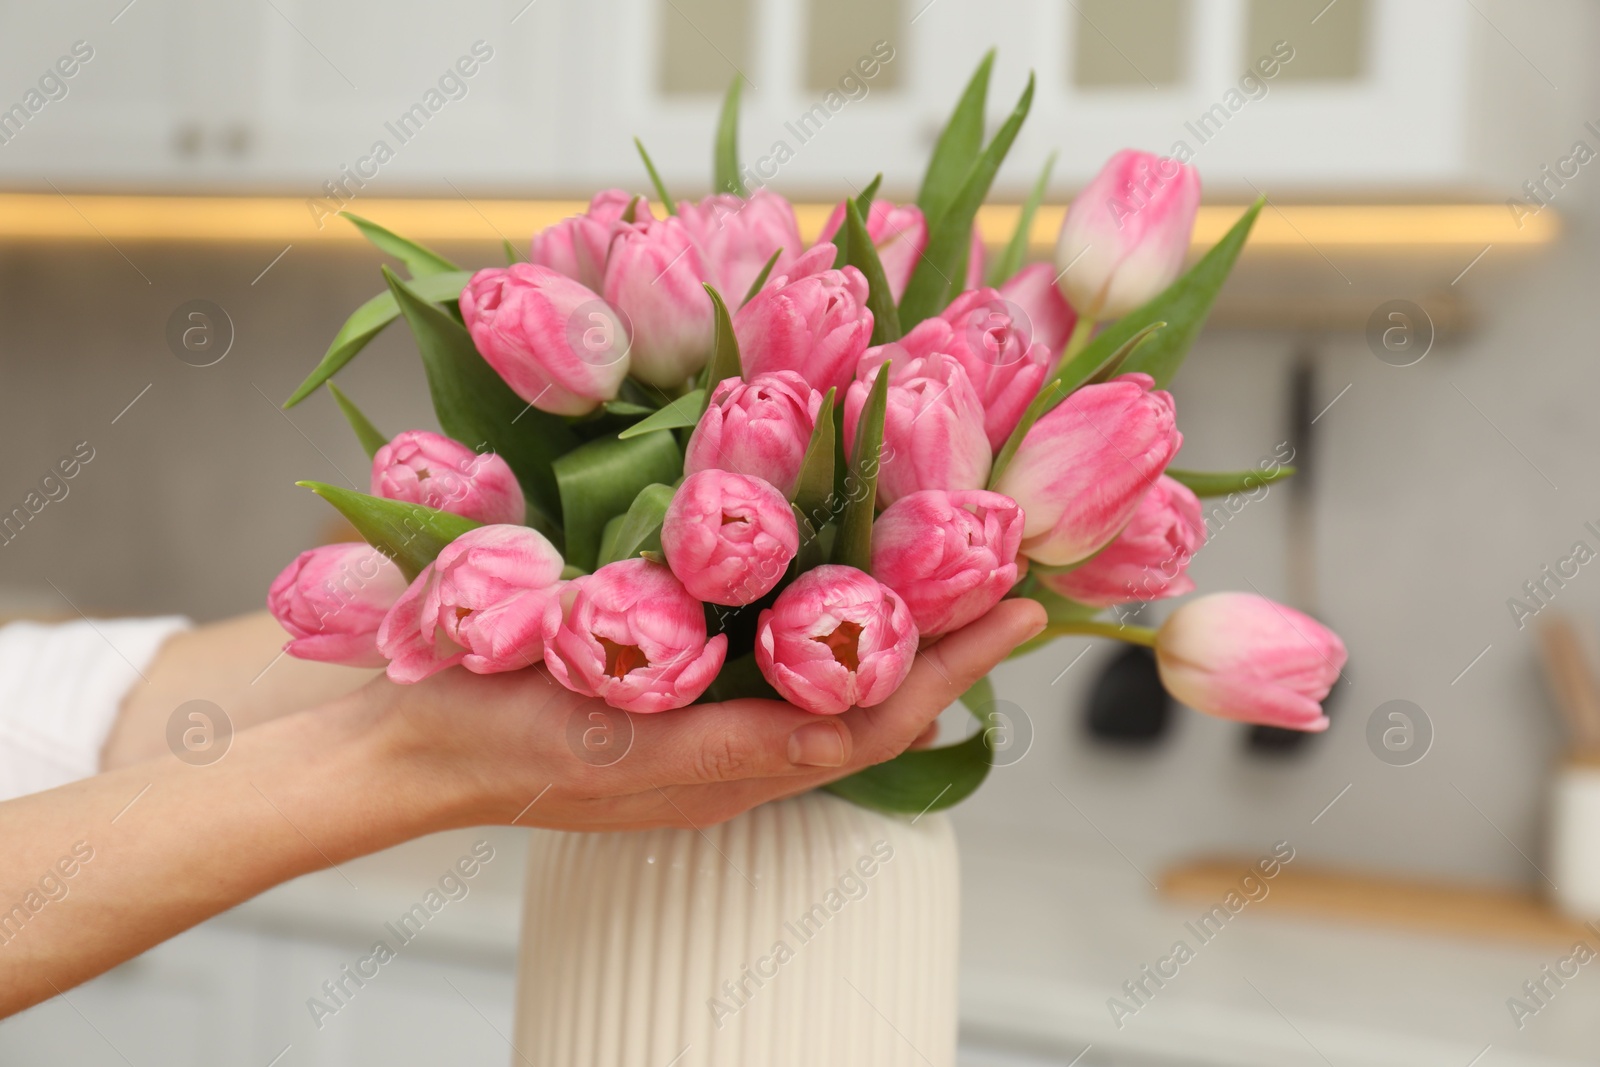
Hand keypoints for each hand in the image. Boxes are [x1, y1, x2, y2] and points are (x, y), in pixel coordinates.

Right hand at [368, 597, 1046, 833]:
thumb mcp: (616, 750)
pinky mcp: (666, 660)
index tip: (1022, 609)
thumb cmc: (501, 744)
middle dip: (944, 633)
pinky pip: (762, 631)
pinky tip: (827, 545)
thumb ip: (729, 750)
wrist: (409, 735)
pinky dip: (814, 591)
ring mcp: (703, 697)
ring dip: (890, 608)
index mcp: (738, 766)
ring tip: (943, 547)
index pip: (877, 722)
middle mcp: (737, 733)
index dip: (955, 667)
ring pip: (823, 658)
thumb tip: (841, 743)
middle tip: (1006, 564)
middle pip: (868, 688)